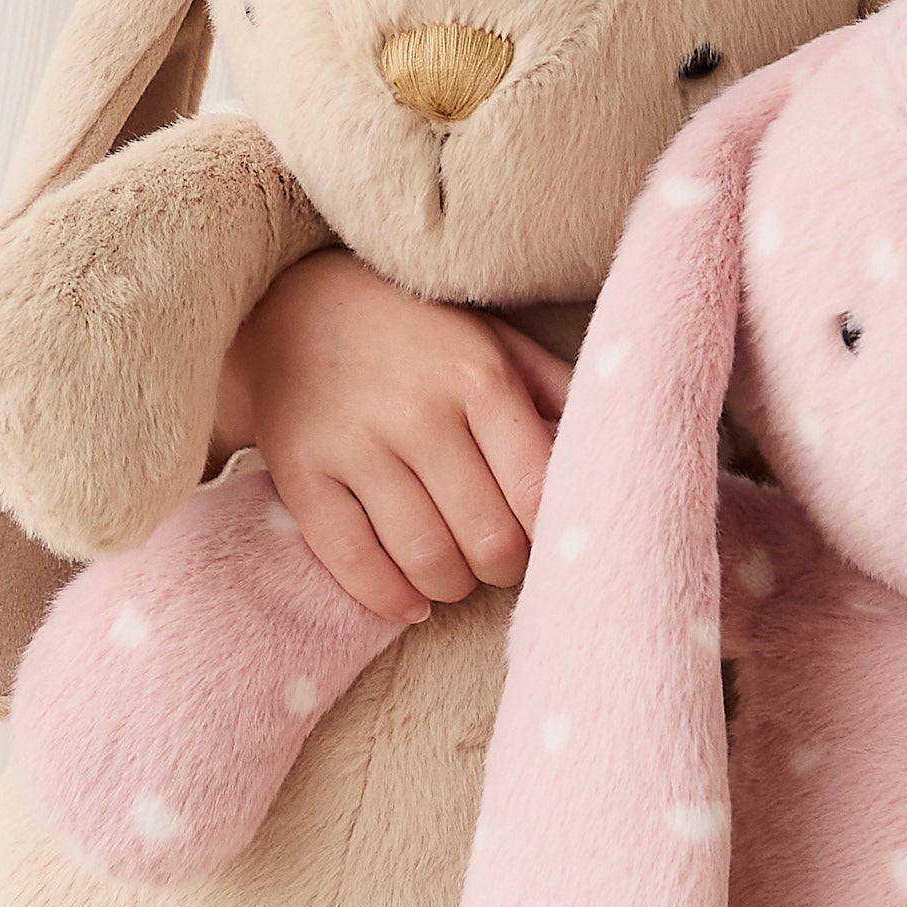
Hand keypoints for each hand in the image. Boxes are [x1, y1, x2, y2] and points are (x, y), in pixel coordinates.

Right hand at [206, 248, 571, 623]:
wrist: (292, 306)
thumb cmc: (416, 336)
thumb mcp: (494, 340)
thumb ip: (554, 392)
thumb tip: (614, 448)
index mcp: (479, 378)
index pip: (538, 492)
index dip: (549, 536)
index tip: (543, 538)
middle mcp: (419, 412)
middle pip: (489, 541)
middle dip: (502, 568)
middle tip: (494, 557)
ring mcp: (355, 444)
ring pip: (427, 561)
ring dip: (451, 587)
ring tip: (454, 573)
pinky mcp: (301, 472)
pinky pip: (353, 563)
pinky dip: (389, 599)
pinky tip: (409, 600)